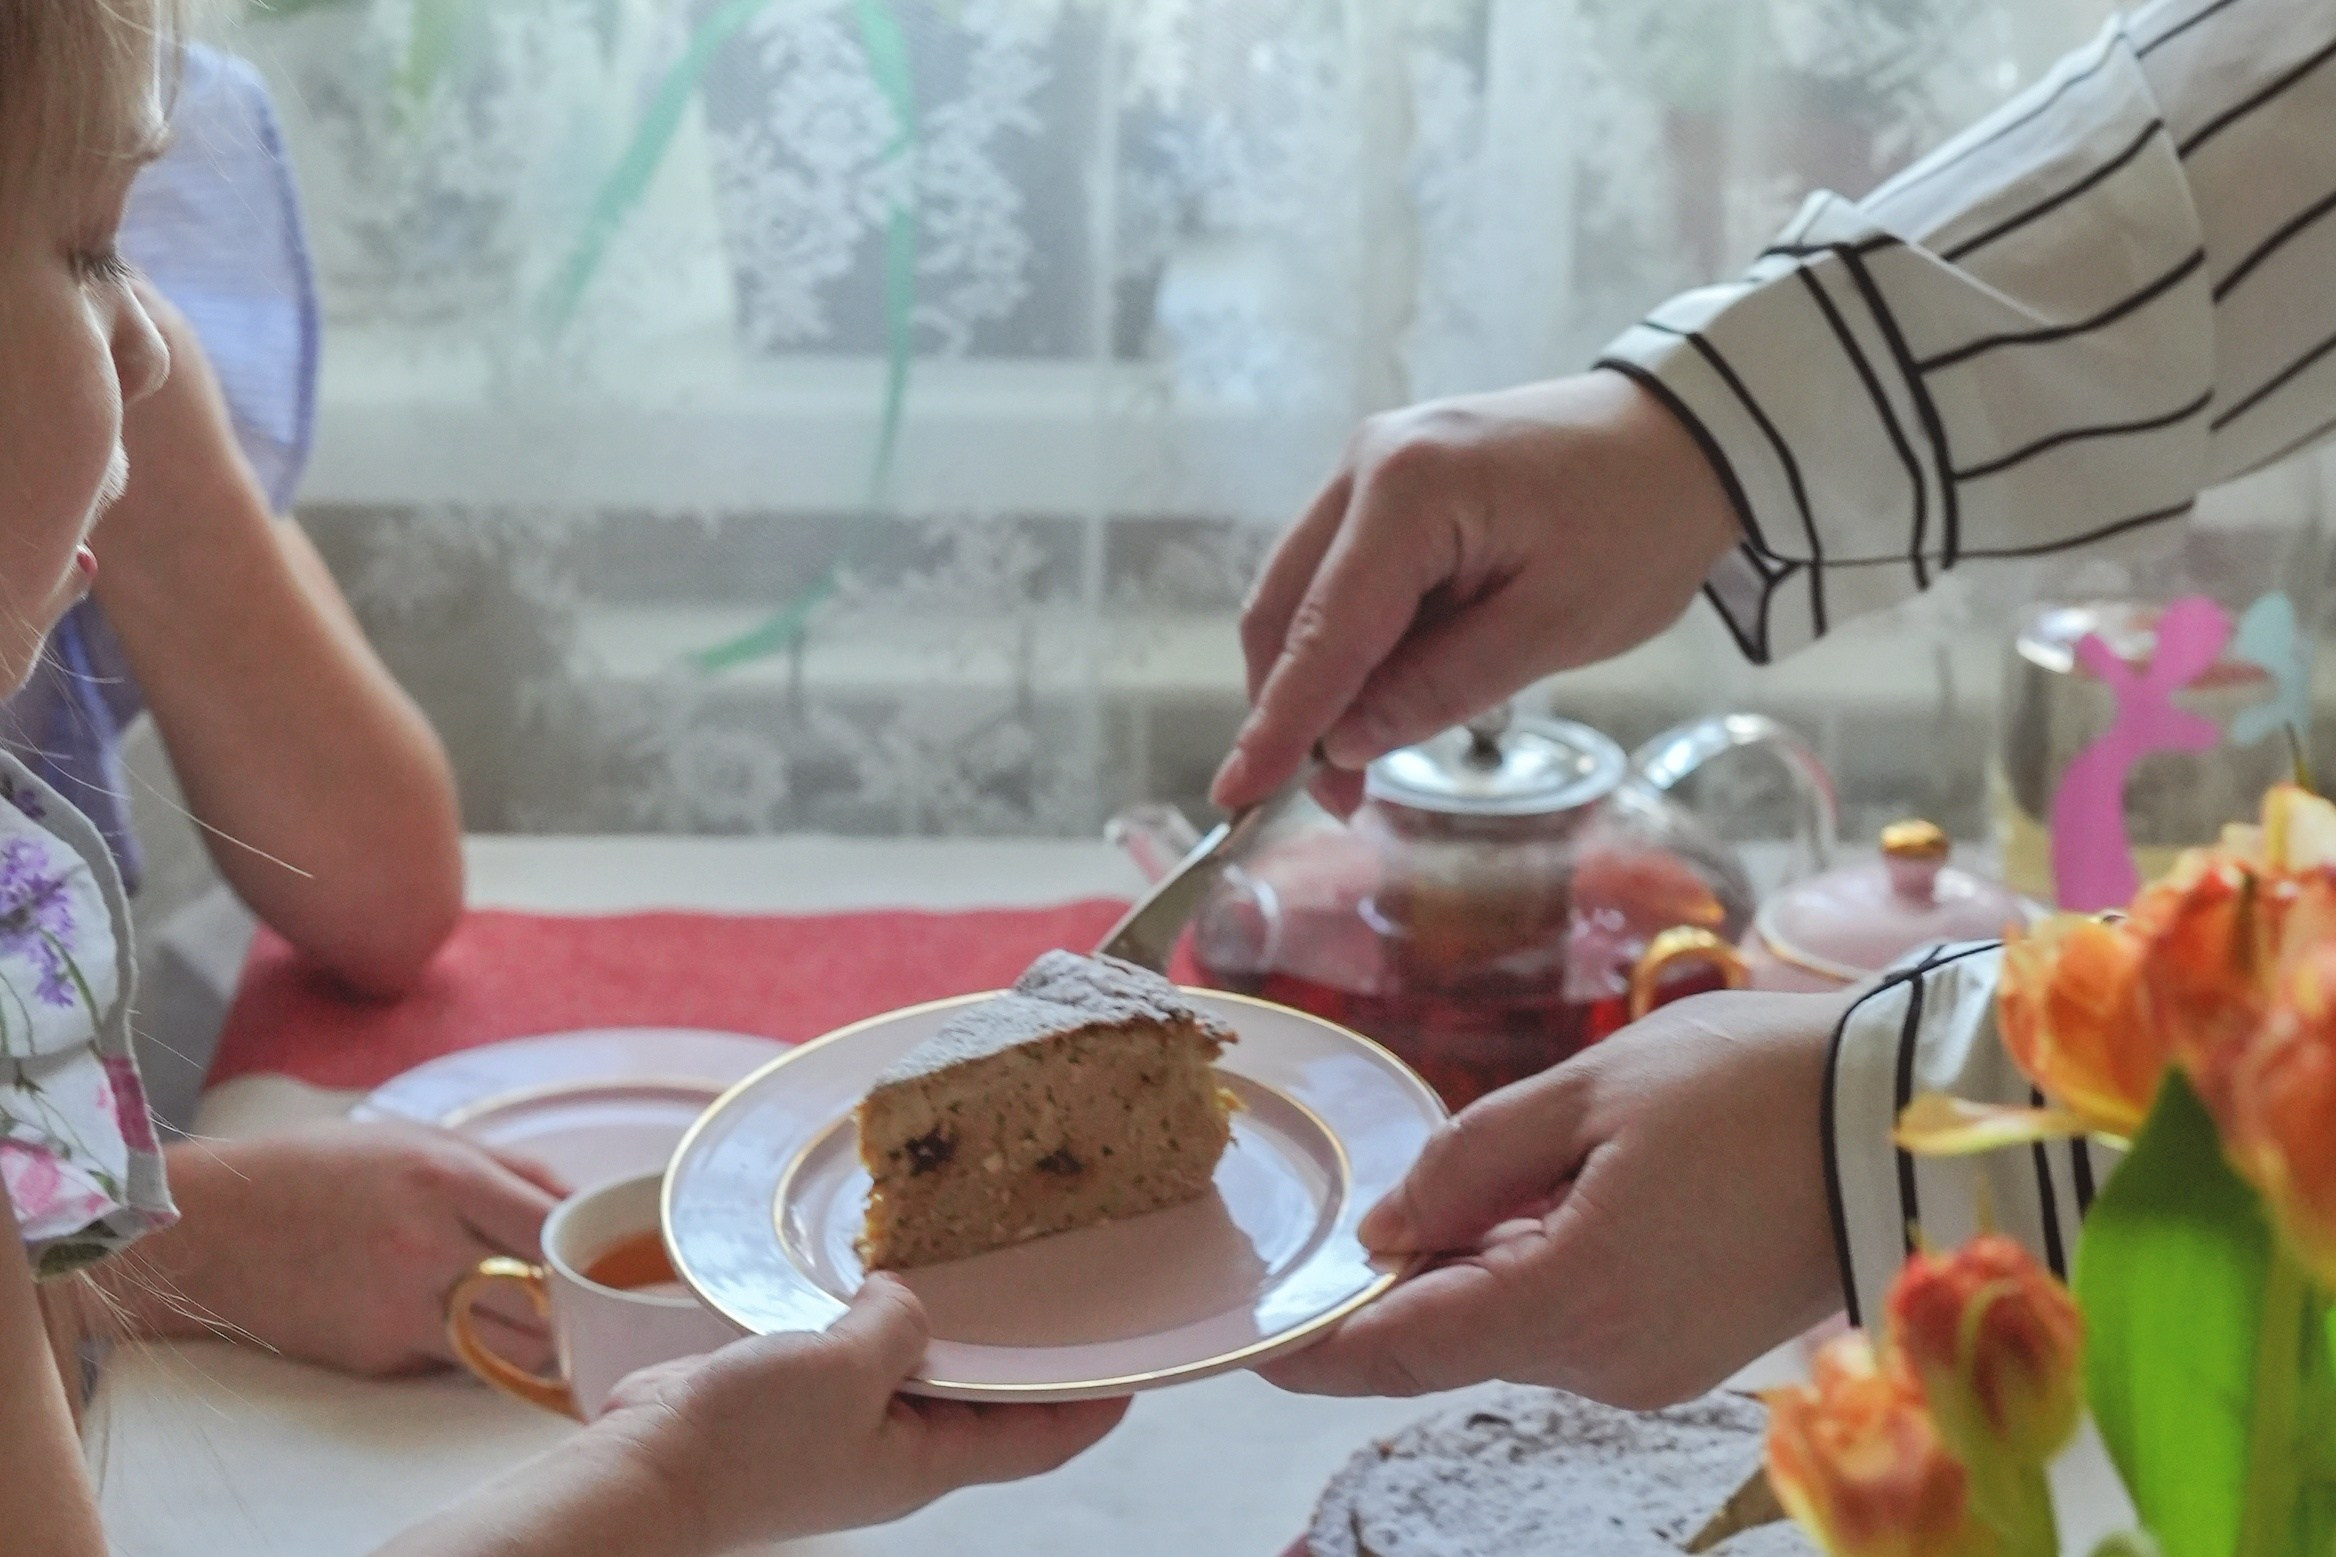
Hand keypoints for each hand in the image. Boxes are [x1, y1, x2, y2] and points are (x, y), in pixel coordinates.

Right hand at [109, 1120, 562, 1375]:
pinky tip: (467, 1323)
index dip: (586, 1247)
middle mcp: (427, 1246)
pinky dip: (475, 1349)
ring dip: (538, 1337)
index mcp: (445, 1180)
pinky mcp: (377, 1356)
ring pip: (512, 1345)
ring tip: (540, 1316)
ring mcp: (400, 1308)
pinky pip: (454, 1361)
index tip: (597, 1252)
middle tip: (584, 1295)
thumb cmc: (320, 1171)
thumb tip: (580, 1205)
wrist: (207, 1232)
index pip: (553, 1229)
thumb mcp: (419, 1140)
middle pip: (545, 1296)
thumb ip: (511, 1170)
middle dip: (574, 1300)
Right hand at [595, 1276, 1128, 1550]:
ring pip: (919, 1363)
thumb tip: (904, 1296)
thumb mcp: (847, 1368)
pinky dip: (875, 1311)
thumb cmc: (749, 1444)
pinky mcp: (795, 1393)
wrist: (644, 1474)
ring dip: (944, 1319)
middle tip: (1063, 1280)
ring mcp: (844, 1421)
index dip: (1094, 1404)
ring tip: (979, 1256)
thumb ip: (899, 1324)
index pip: (1039, 1439)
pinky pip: (855, 1347)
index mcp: (929, 1460)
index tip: (1138, 1363)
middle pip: (987, 1397)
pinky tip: (878, 1266)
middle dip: (1024, 1350)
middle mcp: (896, 1444)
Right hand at [1212, 370, 1738, 812]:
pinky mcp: (1387, 482)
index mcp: (1407, 488)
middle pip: (1285, 611)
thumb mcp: (1555, 627)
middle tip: (1335, 800)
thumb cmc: (1639, 523)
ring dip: (1319, 680)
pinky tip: (1388, 689)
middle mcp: (1366, 463)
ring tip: (1367, 755)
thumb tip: (1346, 744)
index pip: (1323, 633)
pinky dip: (1348, 642)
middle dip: (1294, 710)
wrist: (1688, 437)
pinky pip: (1339, 576)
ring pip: (1301, 596)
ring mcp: (1371, 465)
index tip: (1236, 794)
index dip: (1280, 724)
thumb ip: (1441, 687)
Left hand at [1262, 991, 1847, 1408]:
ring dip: (1483, 1262)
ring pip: (1513, 1327)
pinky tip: (1576, 1191)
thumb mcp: (1590, 1091)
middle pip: (1454, 1336)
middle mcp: (1607, 1364)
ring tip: (1540, 1158)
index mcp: (1574, 1300)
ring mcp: (1650, 1371)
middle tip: (1405, 1185)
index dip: (1320, 1347)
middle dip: (1411, 1273)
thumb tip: (1385, 1229)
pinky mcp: (1683, 1360)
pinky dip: (1542, 1269)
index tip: (1257, 1338)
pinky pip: (1573, 1322)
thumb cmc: (1754, 1085)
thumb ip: (1470, 1160)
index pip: (1403, 1348)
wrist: (1907, 1121)